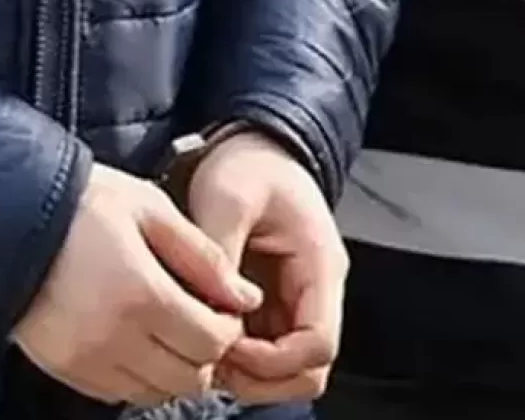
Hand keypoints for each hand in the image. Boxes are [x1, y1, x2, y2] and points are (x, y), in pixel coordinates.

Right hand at [13, 163, 263, 406]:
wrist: (7, 216)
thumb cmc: (83, 203)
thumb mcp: (150, 209)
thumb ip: (204, 256)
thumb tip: (247, 299)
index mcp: (142, 293)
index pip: (211, 342)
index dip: (229, 328)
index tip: (223, 306)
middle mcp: (114, 336)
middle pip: (189, 377)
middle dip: (206, 352)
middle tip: (200, 320)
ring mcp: (85, 358)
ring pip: (156, 392)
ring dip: (173, 369)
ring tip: (168, 330)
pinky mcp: (63, 367)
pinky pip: (119, 394)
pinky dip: (139, 377)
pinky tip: (136, 340)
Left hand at [184, 131, 348, 404]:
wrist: (253, 148)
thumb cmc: (248, 165)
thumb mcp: (228, 195)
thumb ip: (220, 249)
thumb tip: (212, 305)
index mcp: (320, 266)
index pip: (318, 344)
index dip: (272, 360)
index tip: (227, 342)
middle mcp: (316, 291)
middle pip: (308, 370)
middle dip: (260, 377)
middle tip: (212, 359)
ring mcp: (295, 301)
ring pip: (287, 370)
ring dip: (248, 373)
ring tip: (204, 349)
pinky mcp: (272, 304)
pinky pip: (265, 350)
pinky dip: (237, 357)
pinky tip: (204, 335)